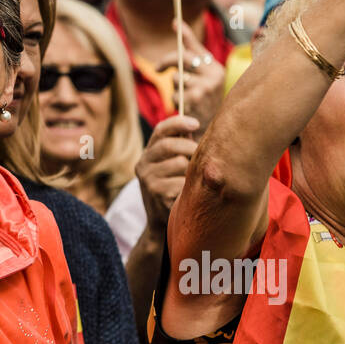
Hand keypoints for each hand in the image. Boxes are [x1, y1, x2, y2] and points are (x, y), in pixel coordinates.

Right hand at [136, 113, 200, 229]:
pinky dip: (190, 186)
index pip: (160, 130)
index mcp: (148, 153)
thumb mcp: (173, 165)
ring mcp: (148, 180)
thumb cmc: (174, 187)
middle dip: (190, 147)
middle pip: (169, 145)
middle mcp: (143, 164)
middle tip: (201, 154)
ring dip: (192, 170)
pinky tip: (189, 193)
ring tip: (195, 178)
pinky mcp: (157, 194)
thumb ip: (181, 145)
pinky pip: (182, 182)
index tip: (196, 123)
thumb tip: (195, 125)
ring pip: (179, 163)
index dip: (178, 123)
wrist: (162, 221)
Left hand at [152, 22, 225, 126]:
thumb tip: (177, 28)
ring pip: (177, 77)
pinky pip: (175, 93)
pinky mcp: (197, 98)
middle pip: (183, 58)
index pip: (197, 47)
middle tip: (157, 69)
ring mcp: (207, 86)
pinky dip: (175, 101)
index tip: (174, 22)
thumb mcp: (201, 82)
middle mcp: (215, 74)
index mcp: (216, 68)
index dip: (185, 34)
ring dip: (174, 88)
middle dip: (166, 62)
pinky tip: (185, 109)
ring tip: (184, 99)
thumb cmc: (202, 104)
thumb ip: (191, 62)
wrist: (211, 133)